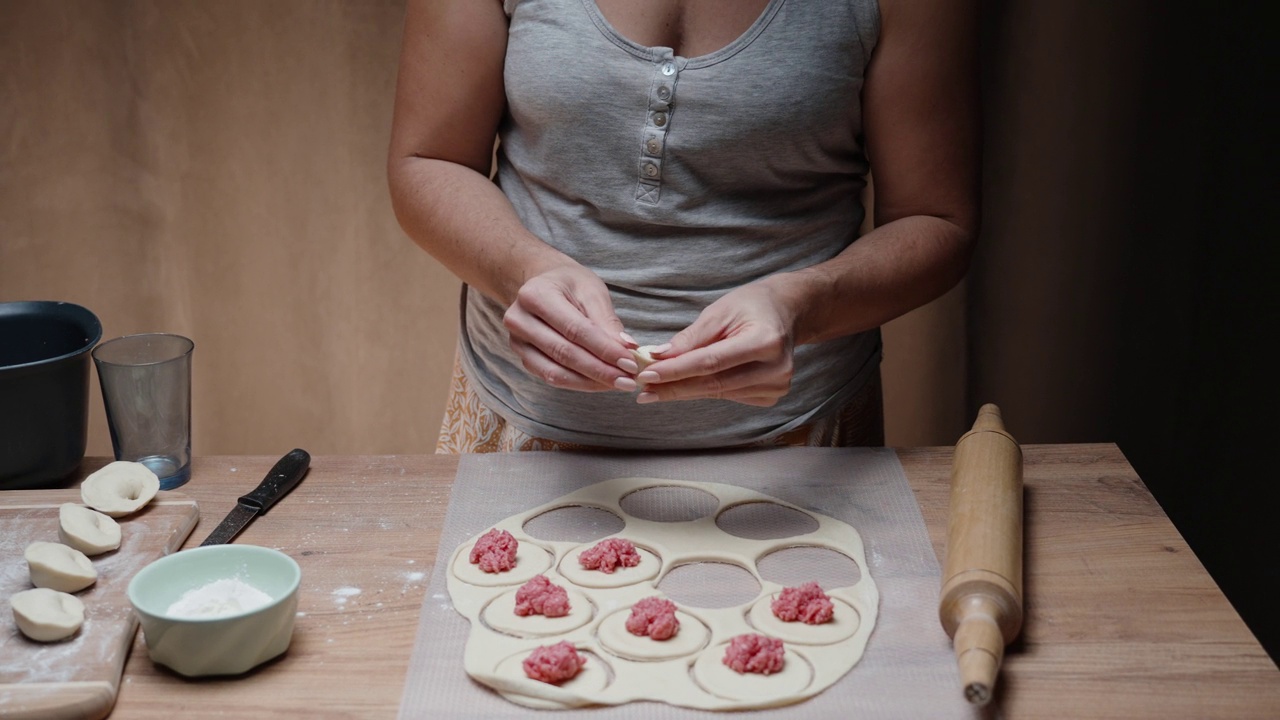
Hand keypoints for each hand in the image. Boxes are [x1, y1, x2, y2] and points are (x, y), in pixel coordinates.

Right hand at [503, 264, 637, 391]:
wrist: (543, 285)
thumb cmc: (569, 285)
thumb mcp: (592, 292)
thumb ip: (607, 322)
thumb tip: (628, 350)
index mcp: (536, 295)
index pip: (575, 330)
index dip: (604, 350)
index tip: (631, 364)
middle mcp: (519, 320)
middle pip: (565, 353)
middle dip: (601, 370)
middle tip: (629, 381)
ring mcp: (517, 342)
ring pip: (556, 372)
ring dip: (591, 382)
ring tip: (620, 383)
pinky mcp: (523, 358)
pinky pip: (551, 377)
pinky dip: (579, 383)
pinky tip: (601, 383)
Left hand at [635, 280, 798, 405]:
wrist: (787, 313)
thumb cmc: (752, 306)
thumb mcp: (720, 311)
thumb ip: (691, 338)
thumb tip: (659, 358)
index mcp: (766, 341)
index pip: (711, 362)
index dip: (676, 371)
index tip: (647, 375)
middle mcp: (776, 368)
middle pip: (713, 384)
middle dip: (674, 387)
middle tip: (643, 390)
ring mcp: (776, 386)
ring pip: (718, 393)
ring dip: (684, 390)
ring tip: (655, 387)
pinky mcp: (770, 396)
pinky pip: (728, 396)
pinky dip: (704, 390)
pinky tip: (689, 384)